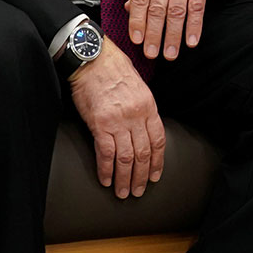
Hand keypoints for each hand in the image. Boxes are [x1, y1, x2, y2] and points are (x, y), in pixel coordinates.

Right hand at [68, 43, 165, 197]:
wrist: (93, 60)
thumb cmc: (114, 71)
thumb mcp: (138, 87)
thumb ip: (143, 109)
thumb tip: (144, 129)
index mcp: (149, 106)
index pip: (158, 140)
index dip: (158, 161)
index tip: (156, 175)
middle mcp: (137, 115)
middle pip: (143, 153)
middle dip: (142, 175)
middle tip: (139, 191)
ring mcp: (119, 121)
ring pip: (126, 157)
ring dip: (125, 178)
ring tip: (123, 192)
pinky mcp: (100, 124)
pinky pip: (105, 153)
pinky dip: (106, 169)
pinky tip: (106, 180)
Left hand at [128, 0, 218, 60]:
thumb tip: (130, 8)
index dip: (137, 21)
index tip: (137, 39)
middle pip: (158, 8)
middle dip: (154, 34)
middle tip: (151, 53)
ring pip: (177, 11)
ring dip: (173, 35)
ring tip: (169, 53)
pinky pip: (198, 6)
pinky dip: (195, 25)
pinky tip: (191, 39)